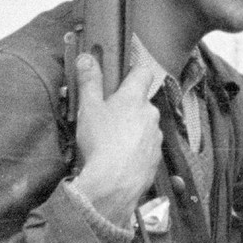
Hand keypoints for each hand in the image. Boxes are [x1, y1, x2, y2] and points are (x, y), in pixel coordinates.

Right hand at [71, 40, 165, 224]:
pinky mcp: (156, 157)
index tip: (123, 75)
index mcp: (135, 97)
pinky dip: (136, 150)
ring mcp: (156, 136)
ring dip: (133, 129)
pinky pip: (146, 147)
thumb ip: (89, 81)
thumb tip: (86, 57)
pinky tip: (120, 160)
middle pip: (142, 102)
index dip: (134, 71)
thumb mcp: (88, 109)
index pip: (143, 71)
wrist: (113, 184)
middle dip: (128, 106)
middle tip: (107, 117)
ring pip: (145, 125)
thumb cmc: (100, 142)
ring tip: (112, 142)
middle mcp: (151, 113)